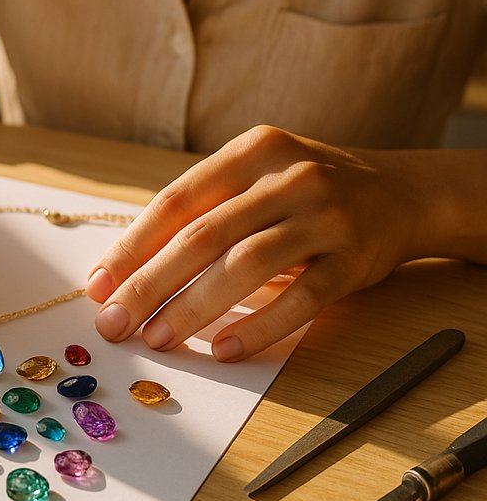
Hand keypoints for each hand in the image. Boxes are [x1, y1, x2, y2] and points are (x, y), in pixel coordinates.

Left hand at [85, 125, 424, 360]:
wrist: (402, 192)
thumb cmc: (305, 191)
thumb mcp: (257, 178)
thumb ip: (205, 211)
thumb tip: (129, 267)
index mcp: (252, 151)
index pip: (177, 201)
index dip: (133, 245)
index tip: (98, 284)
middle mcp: (287, 177)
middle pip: (204, 235)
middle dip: (150, 283)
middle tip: (115, 322)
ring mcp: (325, 216)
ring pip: (246, 265)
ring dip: (194, 307)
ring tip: (158, 338)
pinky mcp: (355, 258)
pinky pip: (302, 299)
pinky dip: (258, 327)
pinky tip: (223, 350)